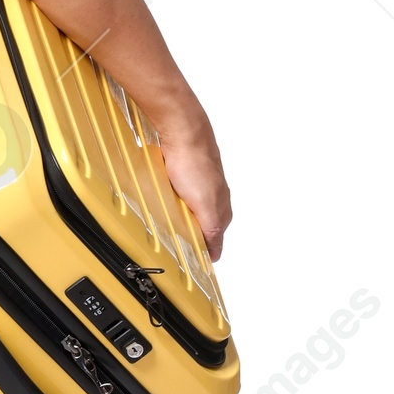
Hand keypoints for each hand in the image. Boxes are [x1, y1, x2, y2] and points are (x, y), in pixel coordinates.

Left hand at [158, 116, 231, 261]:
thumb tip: (215, 250)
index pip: (218, 237)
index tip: (200, 262)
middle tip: (188, 249)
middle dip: (200, 236)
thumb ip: (211, 228)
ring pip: (198, 208)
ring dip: (190, 219)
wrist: (184, 131)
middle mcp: (216, 195)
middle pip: (209, 223)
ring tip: (178, 229)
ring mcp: (203, 183)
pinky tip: (171, 202)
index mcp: (221, 206)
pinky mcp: (188, 173)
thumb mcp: (204, 204)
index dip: (209, 250)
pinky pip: (185, 193)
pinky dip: (180, 202)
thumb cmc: (194, 162)